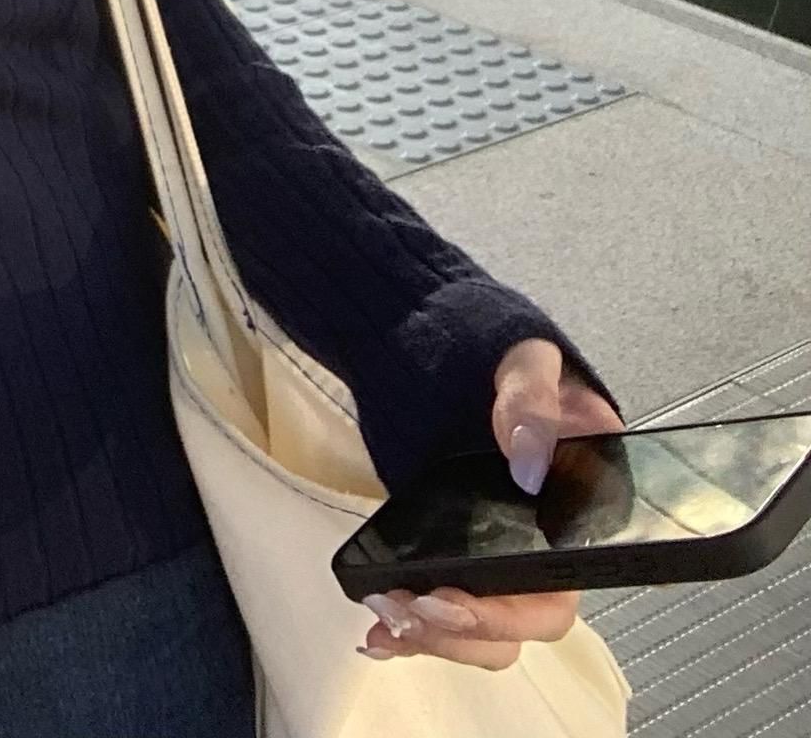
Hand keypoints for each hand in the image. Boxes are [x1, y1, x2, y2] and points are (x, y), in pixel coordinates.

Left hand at [358, 336, 627, 667]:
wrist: (425, 323)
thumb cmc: (488, 337)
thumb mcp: (523, 355)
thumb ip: (533, 402)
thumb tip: (530, 464)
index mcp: (579, 498)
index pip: (565, 581)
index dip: (517, 607)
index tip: (463, 596)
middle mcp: (543, 532)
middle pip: (524, 618)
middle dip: (467, 628)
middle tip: (413, 606)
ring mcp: (496, 541)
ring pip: (484, 627)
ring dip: (436, 635)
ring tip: (387, 614)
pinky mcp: (452, 541)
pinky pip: (445, 605)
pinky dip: (413, 628)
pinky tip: (379, 631)